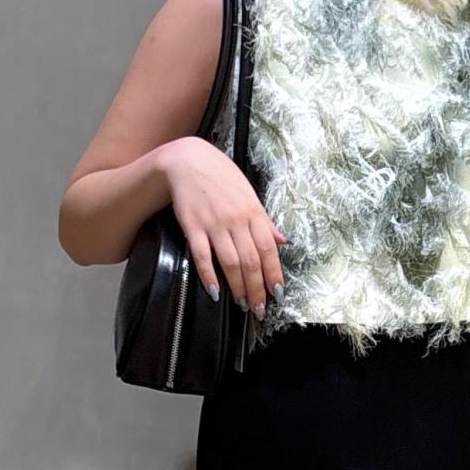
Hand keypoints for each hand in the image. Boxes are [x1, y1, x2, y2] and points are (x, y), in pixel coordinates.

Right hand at [164, 138, 286, 315]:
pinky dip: (208, 275)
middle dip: (257, 288)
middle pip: (252, 260)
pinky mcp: (193, 226)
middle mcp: (236, 220)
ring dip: (238, 286)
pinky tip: (214, 290)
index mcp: (253, 212)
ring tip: (242, 303)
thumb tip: (282, 240)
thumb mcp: (248, 193)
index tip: (278, 293)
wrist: (187, 160)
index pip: (269, 249)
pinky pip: (202, 255)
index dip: (274, 274)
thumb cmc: (220, 176)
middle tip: (259, 308)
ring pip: (231, 262)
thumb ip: (264, 220)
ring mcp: (214, 224)